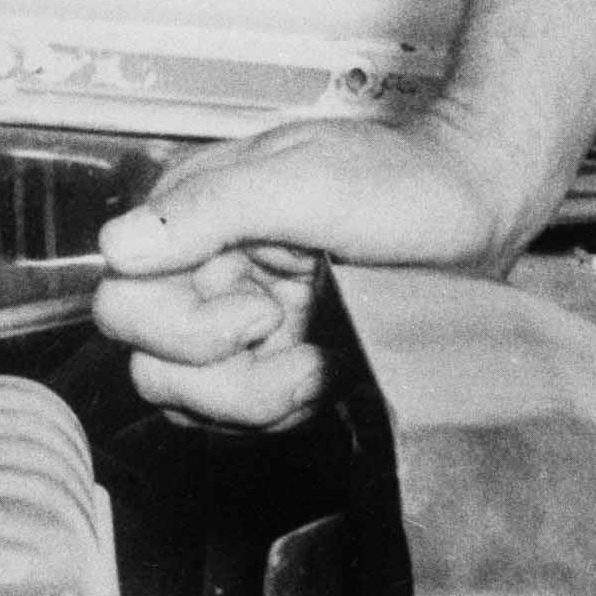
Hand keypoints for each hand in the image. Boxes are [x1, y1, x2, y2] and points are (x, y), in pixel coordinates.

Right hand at [93, 112, 528, 427]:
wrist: (478, 207)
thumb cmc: (405, 181)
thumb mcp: (307, 179)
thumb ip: (210, 207)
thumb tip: (117, 246)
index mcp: (195, 215)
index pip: (123, 300)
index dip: (181, 328)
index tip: (257, 310)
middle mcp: (208, 269)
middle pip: (151, 364)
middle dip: (224, 375)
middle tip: (291, 338)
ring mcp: (241, 318)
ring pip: (194, 402)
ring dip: (261, 397)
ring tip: (321, 357)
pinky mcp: (276, 357)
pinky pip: (243, 416)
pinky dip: (287, 405)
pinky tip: (331, 366)